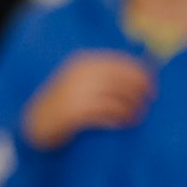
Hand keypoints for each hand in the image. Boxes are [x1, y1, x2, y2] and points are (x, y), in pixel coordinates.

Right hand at [23, 51, 152, 149]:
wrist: (34, 123)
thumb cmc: (65, 102)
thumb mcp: (82, 81)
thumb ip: (106, 75)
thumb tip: (146, 71)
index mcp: (83, 62)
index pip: (121, 63)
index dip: (141, 74)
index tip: (152, 86)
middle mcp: (79, 75)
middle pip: (121, 80)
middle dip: (138, 92)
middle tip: (148, 103)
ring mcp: (74, 93)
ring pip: (115, 98)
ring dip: (131, 108)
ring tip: (137, 117)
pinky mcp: (72, 113)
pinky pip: (104, 113)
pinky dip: (117, 118)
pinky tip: (123, 124)